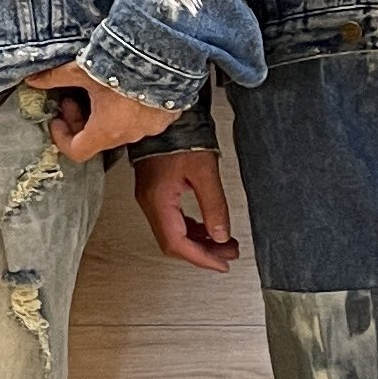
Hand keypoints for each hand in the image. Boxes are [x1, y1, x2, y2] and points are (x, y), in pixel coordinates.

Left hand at [19, 63, 178, 163]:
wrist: (166, 54)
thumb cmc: (124, 66)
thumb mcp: (81, 70)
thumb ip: (55, 77)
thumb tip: (33, 79)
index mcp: (106, 130)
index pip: (77, 151)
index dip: (61, 138)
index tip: (57, 120)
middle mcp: (129, 134)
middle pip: (97, 138)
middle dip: (80, 121)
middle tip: (73, 98)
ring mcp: (150, 127)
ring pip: (121, 128)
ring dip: (105, 115)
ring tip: (99, 90)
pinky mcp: (166, 116)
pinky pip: (144, 119)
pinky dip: (131, 110)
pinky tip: (126, 88)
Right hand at [131, 148, 239, 271]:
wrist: (163, 114)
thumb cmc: (180, 137)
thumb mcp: (205, 172)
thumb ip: (214, 206)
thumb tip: (221, 235)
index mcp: (159, 200)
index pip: (177, 243)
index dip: (201, 258)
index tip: (220, 264)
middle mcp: (150, 203)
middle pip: (173, 243)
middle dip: (202, 252)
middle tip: (228, 254)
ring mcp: (150, 198)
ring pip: (172, 234)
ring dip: (198, 242)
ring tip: (224, 243)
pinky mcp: (155, 192)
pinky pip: (172, 221)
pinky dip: (191, 230)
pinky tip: (207, 227)